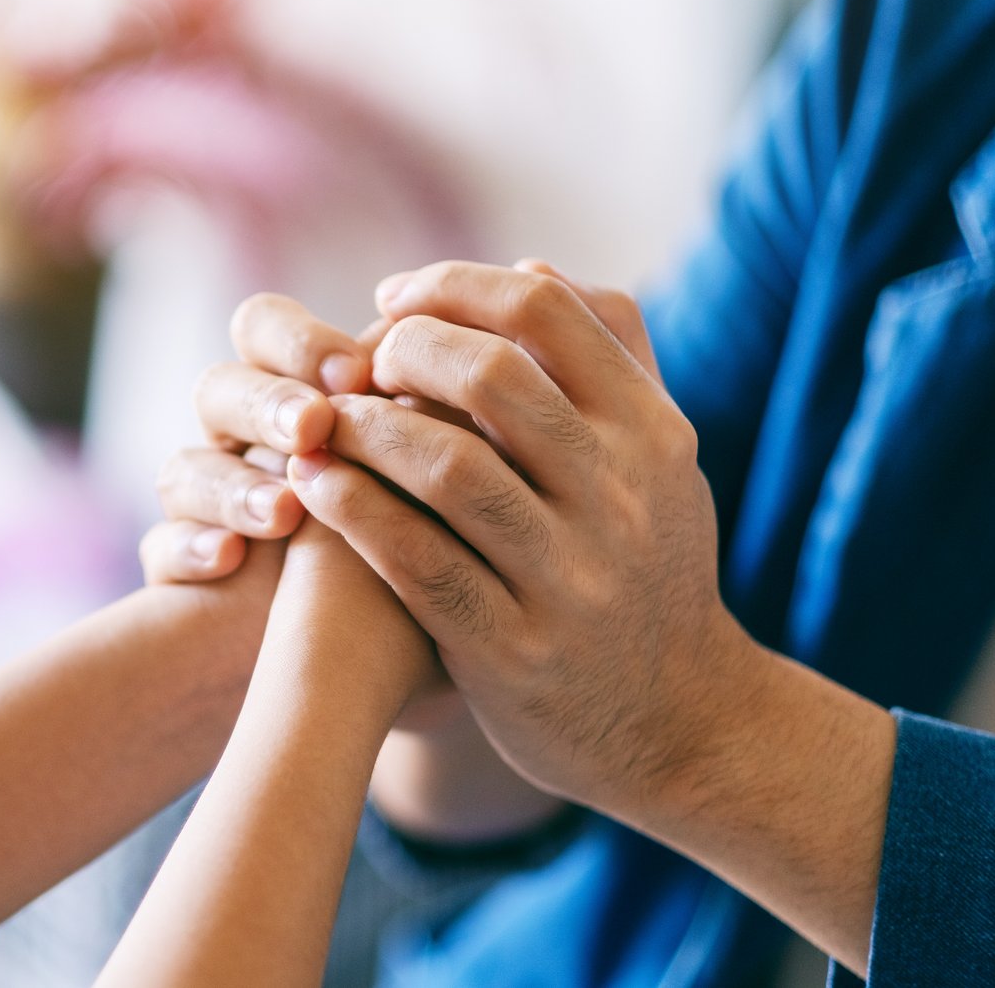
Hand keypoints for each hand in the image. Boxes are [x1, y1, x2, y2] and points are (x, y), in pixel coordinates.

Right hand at [142, 295, 461, 730]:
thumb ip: (464, 435)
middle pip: (220, 387)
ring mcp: (212, 512)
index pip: (275, 336)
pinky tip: (225, 564)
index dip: (306, 344)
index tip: (364, 369)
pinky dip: (187, 551)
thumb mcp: (454, 512)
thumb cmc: (429, 592)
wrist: (368, 692)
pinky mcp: (184, 574)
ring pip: (182, 466)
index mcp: (309, 413)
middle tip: (316, 424)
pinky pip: (160, 550)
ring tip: (282, 513)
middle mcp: (249, 454)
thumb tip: (521, 356)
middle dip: (268, 401)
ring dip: (228, 481)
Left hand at [287, 260, 749, 817]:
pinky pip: (416, 561)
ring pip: (446, 468)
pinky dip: (354, 510)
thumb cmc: (647, 570)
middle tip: (351, 362)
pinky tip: (313, 483)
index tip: (391, 300)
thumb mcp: (660, 462)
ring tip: (316, 420)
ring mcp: (568, 579)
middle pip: (490, 377)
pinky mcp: (512, 650)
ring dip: (363, 429)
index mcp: (653, 434)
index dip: (451, 285)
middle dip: (401, 350)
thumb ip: (609, 360)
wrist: (681, 726)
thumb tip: (528, 268)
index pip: (546, 311)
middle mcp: (620, 498)